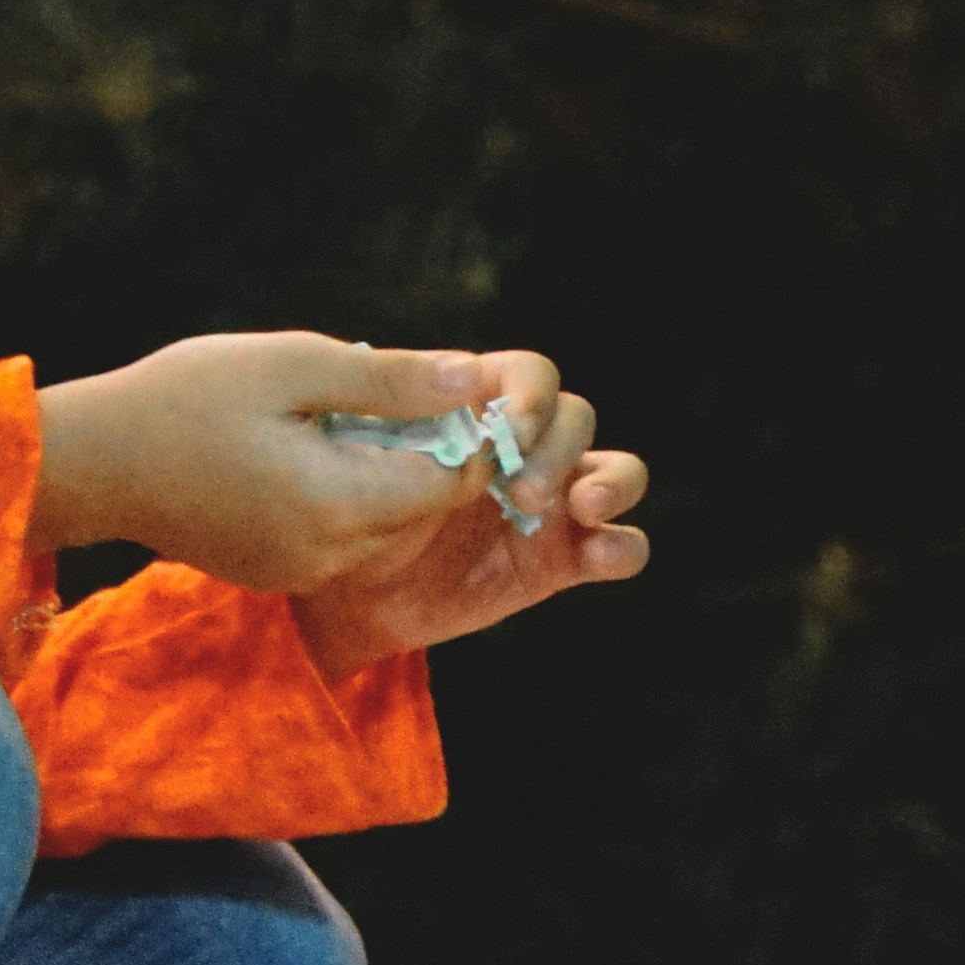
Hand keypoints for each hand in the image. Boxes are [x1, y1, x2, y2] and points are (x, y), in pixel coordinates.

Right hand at [34, 332, 507, 594]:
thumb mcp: (290, 365)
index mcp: (339, 504)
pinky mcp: (275, 573)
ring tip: (329, 416)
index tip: (434, 386)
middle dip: (423, 449)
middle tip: (379, 391)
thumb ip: (390, 379)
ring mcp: (300, 572)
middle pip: (424, 507)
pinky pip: (341, 537)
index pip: (455, 482)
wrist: (91, 461)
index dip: (466, 432)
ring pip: (385, 523)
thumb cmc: (185, 397)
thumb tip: (475, 378)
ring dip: (381, 471)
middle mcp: (329, 555)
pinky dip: (342, 494)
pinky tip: (299, 450)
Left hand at [293, 351, 647, 674]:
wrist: (339, 591)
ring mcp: (549, 504)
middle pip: (575, 420)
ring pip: (618, 472)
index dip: (530, 397)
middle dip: (557, 449)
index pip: (531, 376)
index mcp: (477, 406)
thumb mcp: (352, 442)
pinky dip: (624, 546)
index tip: (506, 434)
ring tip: (583, 508)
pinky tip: (600, 554)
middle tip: (520, 492)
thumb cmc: (341, 502)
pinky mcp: (557, 561)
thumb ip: (400, 402)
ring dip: (612, 483)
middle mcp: (522, 448)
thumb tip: (459, 374)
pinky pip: (619, 546)